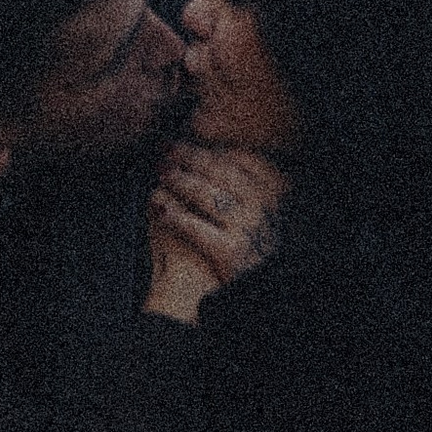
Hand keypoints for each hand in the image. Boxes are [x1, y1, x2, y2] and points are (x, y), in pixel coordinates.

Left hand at [142, 140, 288, 323]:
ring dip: (179, 180)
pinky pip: (195, 227)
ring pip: (205, 195)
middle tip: (167, 149)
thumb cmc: (253, 249)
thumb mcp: (261, 215)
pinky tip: (159, 208)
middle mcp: (262, 209)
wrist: (261, 295)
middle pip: (220, 171)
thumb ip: (246, 188)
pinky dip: (175, 215)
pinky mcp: (229, 251)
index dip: (213, 147)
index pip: (243, 159)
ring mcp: (247, 229)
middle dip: (190, 156)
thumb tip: (214, 157)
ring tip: (161, 173)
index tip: (192, 136)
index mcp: (272, 196)